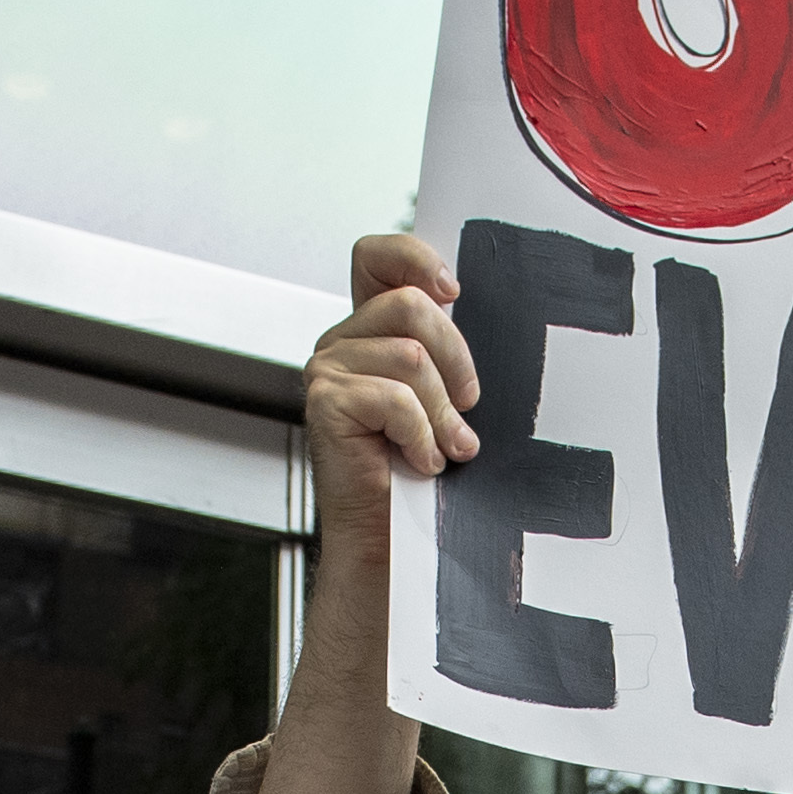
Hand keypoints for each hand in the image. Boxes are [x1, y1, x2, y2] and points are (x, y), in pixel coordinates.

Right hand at [305, 232, 476, 544]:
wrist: (390, 537)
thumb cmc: (418, 471)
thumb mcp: (441, 396)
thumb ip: (442, 351)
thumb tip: (467, 311)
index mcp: (369, 331)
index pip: (375, 257)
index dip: (413, 258)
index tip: (452, 292)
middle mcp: (342, 342)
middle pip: (411, 305)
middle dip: (456, 358)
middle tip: (467, 407)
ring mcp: (327, 369)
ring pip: (411, 356)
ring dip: (441, 412)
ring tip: (445, 449)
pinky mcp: (325, 401)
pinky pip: (396, 398)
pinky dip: (421, 436)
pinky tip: (420, 461)